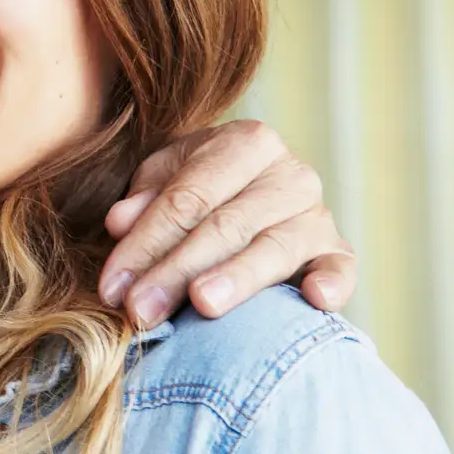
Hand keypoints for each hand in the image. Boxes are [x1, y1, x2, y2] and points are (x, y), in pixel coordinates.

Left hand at [98, 121, 355, 327]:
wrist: (251, 191)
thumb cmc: (198, 186)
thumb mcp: (163, 180)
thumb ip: (143, 199)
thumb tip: (118, 222)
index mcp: (245, 143)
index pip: (187, 198)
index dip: (145, 243)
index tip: (112, 287)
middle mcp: (289, 173)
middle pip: (225, 226)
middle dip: (176, 272)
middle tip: (141, 310)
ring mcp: (317, 212)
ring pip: (274, 247)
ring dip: (236, 279)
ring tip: (202, 305)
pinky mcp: (337, 249)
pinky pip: (341, 267)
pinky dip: (333, 283)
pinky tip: (316, 300)